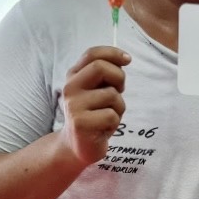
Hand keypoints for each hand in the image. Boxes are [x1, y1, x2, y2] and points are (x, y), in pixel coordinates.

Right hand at [60, 47, 128, 166]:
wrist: (77, 145)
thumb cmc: (94, 115)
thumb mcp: (98, 90)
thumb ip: (106, 75)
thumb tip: (124, 59)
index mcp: (74, 76)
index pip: (92, 54)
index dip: (112, 53)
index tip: (127, 59)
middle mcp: (70, 88)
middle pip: (100, 67)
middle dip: (119, 77)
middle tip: (119, 91)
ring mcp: (74, 105)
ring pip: (111, 95)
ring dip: (119, 107)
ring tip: (107, 116)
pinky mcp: (81, 123)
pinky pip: (112, 116)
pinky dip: (114, 123)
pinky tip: (103, 128)